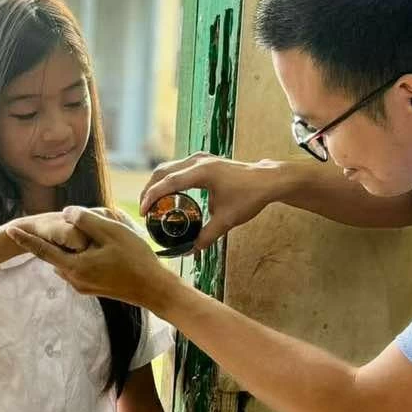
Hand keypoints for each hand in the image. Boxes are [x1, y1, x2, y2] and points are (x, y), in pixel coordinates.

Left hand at [7, 207, 179, 310]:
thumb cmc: (136, 260)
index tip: (8, 229)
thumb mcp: (111, 233)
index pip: (42, 249)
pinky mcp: (93, 287)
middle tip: (58, 221)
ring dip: (72, 245)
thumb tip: (66, 213)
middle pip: (56, 253)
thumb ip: (85, 220)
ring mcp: (83, 286)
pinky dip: (81, 254)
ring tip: (86, 232)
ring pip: (69, 259)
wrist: (154, 290)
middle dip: (55, 237)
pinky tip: (97, 245)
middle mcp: (74, 279)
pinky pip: (79, 266)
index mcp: (74, 266)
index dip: (25, 238)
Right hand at [140, 153, 295, 252]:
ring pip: (169, 168)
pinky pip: (178, 169)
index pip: (168, 182)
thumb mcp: (226, 220)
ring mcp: (200, 159)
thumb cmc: (249, 197)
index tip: (142, 212)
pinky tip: (167, 196)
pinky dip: (168, 181)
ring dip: (157, 184)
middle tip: (143, 210)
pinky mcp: (204, 162)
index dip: (151, 197)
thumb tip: (190, 251)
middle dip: (149, 190)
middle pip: (162, 171)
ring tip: (151, 204)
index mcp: (202, 172)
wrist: (268, 180)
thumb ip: (206, 236)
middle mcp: (198, 161)